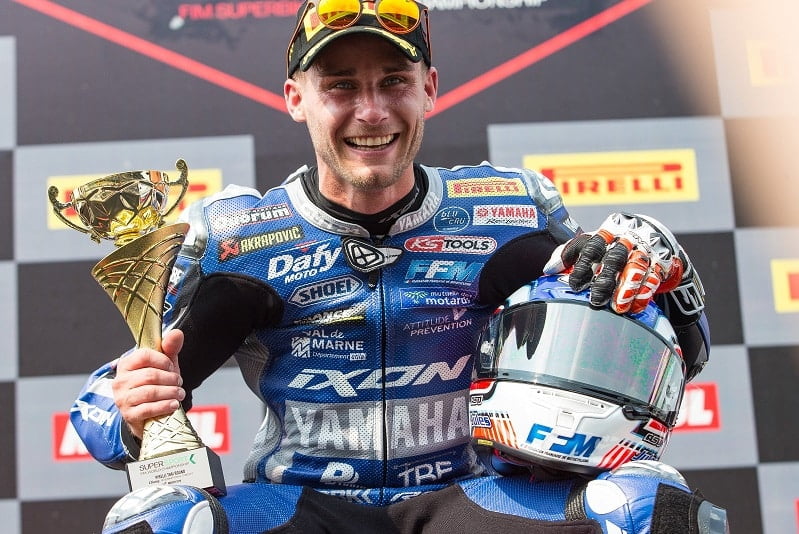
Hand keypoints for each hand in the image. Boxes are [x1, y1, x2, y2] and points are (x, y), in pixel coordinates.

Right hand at [111, 329, 185, 438]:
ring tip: (179, 393)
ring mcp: (122, 399)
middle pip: (150, 375)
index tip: (172, 367)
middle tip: (179, 382)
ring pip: (151, 392)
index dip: (163, 361)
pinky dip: (165, 406)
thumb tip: (177, 333)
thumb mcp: (164, 366)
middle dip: (171, 379)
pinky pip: (149, 408)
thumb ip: (169, 348)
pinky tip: (174, 404)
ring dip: (171, 392)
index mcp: (126, 364)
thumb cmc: (155, 386)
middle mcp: (120, 381)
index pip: (144, 355)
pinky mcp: (129, 415)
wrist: (149, 414)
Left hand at [544, 213, 702, 314]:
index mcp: (607, 232)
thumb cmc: (612, 245)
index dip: (582, 265)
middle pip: (615, 257)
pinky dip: (644, 293)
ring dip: (627, 288)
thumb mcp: (591, 244)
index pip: (592, 245)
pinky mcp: (660, 263)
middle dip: (605, 280)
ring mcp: (645, 250)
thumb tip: (548, 269)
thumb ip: (568, 254)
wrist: (652, 236)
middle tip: (596, 300)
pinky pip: (654, 278)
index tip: (575, 285)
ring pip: (637, 267)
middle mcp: (626, 239)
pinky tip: (635, 306)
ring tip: (618, 307)